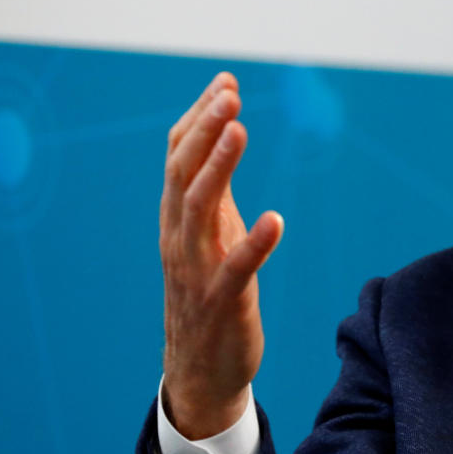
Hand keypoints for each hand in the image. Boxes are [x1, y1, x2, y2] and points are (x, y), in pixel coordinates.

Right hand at [160, 72, 283, 439]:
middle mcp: (179, 239)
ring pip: (198, 212)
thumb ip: (213, 186)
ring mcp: (196, 272)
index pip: (178, 157)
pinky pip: (234, 271)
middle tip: (229, 94)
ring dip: (218, 168)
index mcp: (177, 218)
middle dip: (205, 130)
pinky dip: (253, 244)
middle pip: (183, 174)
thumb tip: (222, 131)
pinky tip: (275, 220)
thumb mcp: (208, 233)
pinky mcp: (221, 305)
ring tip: (239, 131)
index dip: (200, 118)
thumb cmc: (208, 292)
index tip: (225, 81)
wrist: (198, 373)